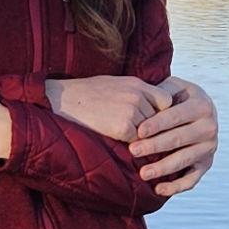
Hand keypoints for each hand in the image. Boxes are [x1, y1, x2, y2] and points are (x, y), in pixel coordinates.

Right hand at [45, 74, 172, 142]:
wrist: (62, 100)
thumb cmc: (85, 94)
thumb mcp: (115, 84)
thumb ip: (135, 92)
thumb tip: (149, 106)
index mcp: (137, 84)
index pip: (166, 100)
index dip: (161, 112)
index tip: (152, 119)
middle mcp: (138, 95)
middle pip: (160, 119)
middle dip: (151, 128)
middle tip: (140, 134)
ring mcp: (132, 111)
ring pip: (149, 132)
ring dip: (141, 137)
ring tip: (126, 136)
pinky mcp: (123, 127)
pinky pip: (137, 141)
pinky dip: (130, 144)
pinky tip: (117, 140)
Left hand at [129, 77, 217, 193]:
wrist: (199, 109)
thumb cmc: (178, 98)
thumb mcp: (173, 87)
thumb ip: (162, 92)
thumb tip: (150, 103)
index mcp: (201, 106)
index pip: (176, 117)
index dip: (157, 124)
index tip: (139, 132)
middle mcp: (209, 127)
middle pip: (178, 139)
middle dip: (155, 146)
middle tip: (133, 150)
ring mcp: (209, 147)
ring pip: (184, 160)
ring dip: (163, 168)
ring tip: (143, 173)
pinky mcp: (206, 163)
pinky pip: (192, 179)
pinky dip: (176, 186)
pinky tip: (158, 189)